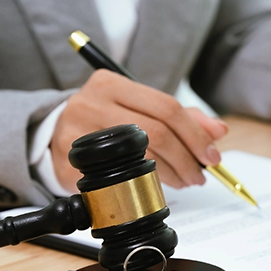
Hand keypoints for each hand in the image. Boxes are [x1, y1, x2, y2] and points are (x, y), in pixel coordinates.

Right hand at [51, 70, 228, 190]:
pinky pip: (117, 179)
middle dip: (187, 158)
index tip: (211, 155)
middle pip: (156, 132)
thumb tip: (218, 130)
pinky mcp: (68, 164)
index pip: (166, 107)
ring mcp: (75, 133)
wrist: (52, 135)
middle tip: (200, 174)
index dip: (195, 134)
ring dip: (172, 175)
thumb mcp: (139, 108)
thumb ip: (182, 117)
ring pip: (140, 157)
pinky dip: (144, 185)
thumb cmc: (105, 120)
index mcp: (110, 83)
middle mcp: (90, 103)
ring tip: (185, 180)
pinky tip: (155, 187)